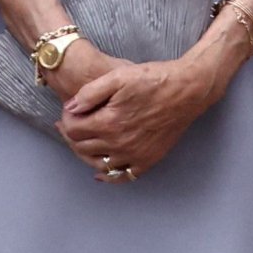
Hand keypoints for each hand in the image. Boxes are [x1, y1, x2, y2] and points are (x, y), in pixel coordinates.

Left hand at [55, 54, 210, 182]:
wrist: (187, 91)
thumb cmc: (154, 80)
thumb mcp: (118, 76)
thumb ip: (89, 93)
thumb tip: (70, 108)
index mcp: (109, 122)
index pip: (72, 129)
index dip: (65, 119)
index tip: (68, 112)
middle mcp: (119, 144)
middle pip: (81, 148)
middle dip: (71, 135)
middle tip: (69, 124)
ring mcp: (134, 155)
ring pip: (97, 164)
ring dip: (85, 154)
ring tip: (81, 142)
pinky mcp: (147, 160)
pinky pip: (122, 176)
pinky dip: (108, 175)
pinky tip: (101, 171)